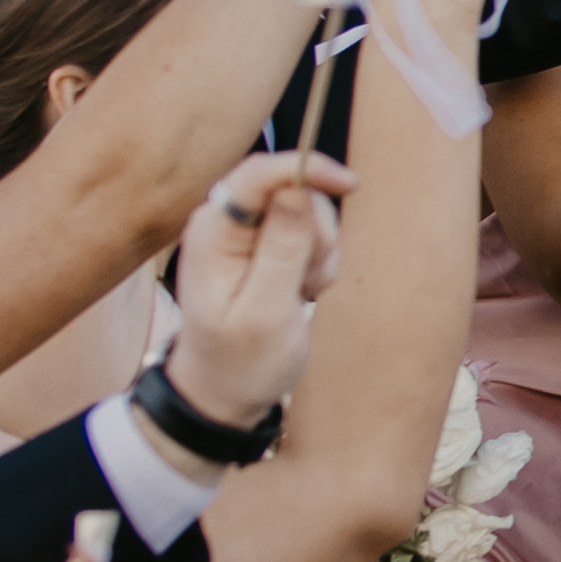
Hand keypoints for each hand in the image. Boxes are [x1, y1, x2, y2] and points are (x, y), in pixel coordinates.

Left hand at [157, 151, 346, 440]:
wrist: (226, 392)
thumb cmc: (240, 362)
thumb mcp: (266, 313)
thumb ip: (282, 249)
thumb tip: (295, 191)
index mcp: (212, 232)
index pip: (258, 173)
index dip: (305, 169)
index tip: (348, 184)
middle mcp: (225, 222)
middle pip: (291, 189)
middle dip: (315, 231)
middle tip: (306, 282)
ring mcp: (245, 233)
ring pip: (307, 211)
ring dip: (319, 252)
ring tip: (301, 294)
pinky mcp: (265, 244)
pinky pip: (309, 232)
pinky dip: (317, 262)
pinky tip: (301, 292)